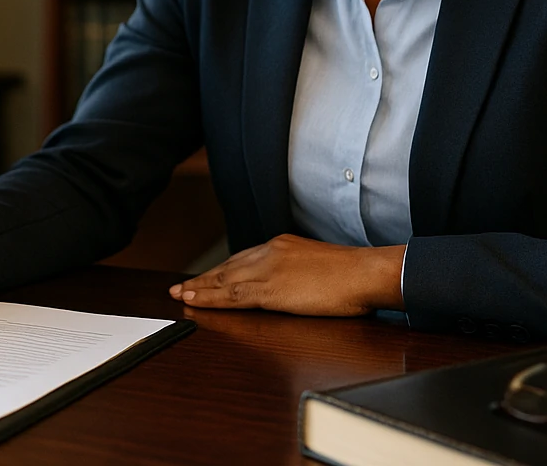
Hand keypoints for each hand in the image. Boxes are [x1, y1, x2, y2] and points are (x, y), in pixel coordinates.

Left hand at [169, 234, 405, 316]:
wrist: (365, 273)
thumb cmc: (352, 276)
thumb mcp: (319, 267)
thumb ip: (299, 272)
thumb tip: (293, 285)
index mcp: (282, 245)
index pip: (243, 259)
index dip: (221, 270)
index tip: (205, 278)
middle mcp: (270, 252)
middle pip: (228, 266)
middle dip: (204, 278)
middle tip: (182, 287)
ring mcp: (268, 269)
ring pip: (224, 279)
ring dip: (199, 289)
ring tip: (180, 295)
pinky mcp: (270, 289)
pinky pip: (231, 294)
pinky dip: (210, 299)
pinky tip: (195, 302)